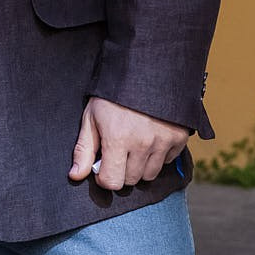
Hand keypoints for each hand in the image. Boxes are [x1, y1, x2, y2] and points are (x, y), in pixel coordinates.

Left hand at [69, 96, 189, 191]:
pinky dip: (157, 156)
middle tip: (117, 152)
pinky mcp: (179, 138)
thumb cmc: (111, 97)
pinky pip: (167, 162)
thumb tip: (75, 176)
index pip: (112, 181)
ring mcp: (163, 142)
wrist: (144, 73)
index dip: (104, 178)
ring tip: (132, 145)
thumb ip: (83, 150)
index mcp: (117, 139)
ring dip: (139, 166)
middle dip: (120, 171)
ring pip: (150, 175)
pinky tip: (148, 139)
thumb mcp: (90, 118)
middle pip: (131, 180)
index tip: (102, 167)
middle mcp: (143, 144)